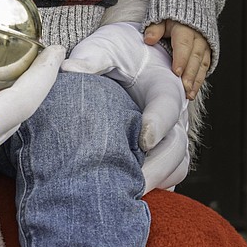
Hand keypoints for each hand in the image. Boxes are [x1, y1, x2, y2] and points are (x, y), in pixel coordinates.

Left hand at [61, 22, 188, 191]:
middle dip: (158, 167)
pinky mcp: (161, 151)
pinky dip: (154, 187)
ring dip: (158, 182)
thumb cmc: (117, 52)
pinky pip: (167, 175)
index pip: (168, 106)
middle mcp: (174, 115)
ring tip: (130, 198)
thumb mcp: (104, 48)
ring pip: (177, 165)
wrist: (129, 55)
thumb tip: (68, 68)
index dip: (159, 124)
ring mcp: (170, 135)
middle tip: (134, 185)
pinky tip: (128, 199)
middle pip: (177, 146)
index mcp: (164, 86)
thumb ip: (91, 58)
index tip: (144, 141)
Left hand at [142, 20, 210, 99]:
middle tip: (184, 89)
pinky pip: (205, 67)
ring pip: (202, 64)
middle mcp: (198, 38)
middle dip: (190, 75)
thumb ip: (154, 28)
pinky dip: (199, 80)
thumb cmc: (170, 19)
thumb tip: (148, 39)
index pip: (184, 44)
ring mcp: (205, 46)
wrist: (189, 12)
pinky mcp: (207, 53)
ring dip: (196, 80)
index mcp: (185, 28)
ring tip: (189, 95)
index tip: (176, 72)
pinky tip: (193, 91)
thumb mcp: (160, 19)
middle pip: (195, 57)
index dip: (181, 59)